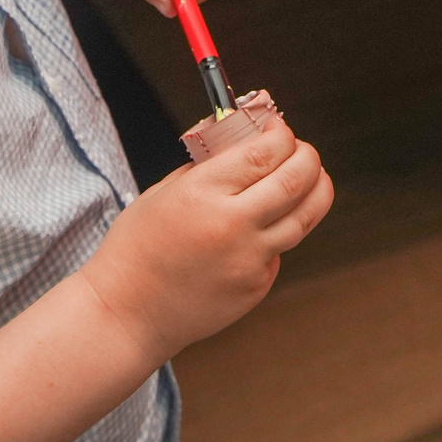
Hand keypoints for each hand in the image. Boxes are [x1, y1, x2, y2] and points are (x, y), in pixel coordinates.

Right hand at [81, 109, 332, 360]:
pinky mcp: (256, 287)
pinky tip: (266, 225)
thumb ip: (207, 169)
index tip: (279, 128)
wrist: (126, 313)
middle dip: (308, 156)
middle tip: (302, 149)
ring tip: (312, 178)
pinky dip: (282, 230)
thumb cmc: (135, 250)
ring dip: (315, 189)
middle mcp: (232, 226)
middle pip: (296, 180)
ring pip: (305, 217)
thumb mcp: (162, 193)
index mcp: (202, 193)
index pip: (264, 153)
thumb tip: (245, 145)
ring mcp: (249, 260)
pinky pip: (282, 250)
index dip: (281, 135)